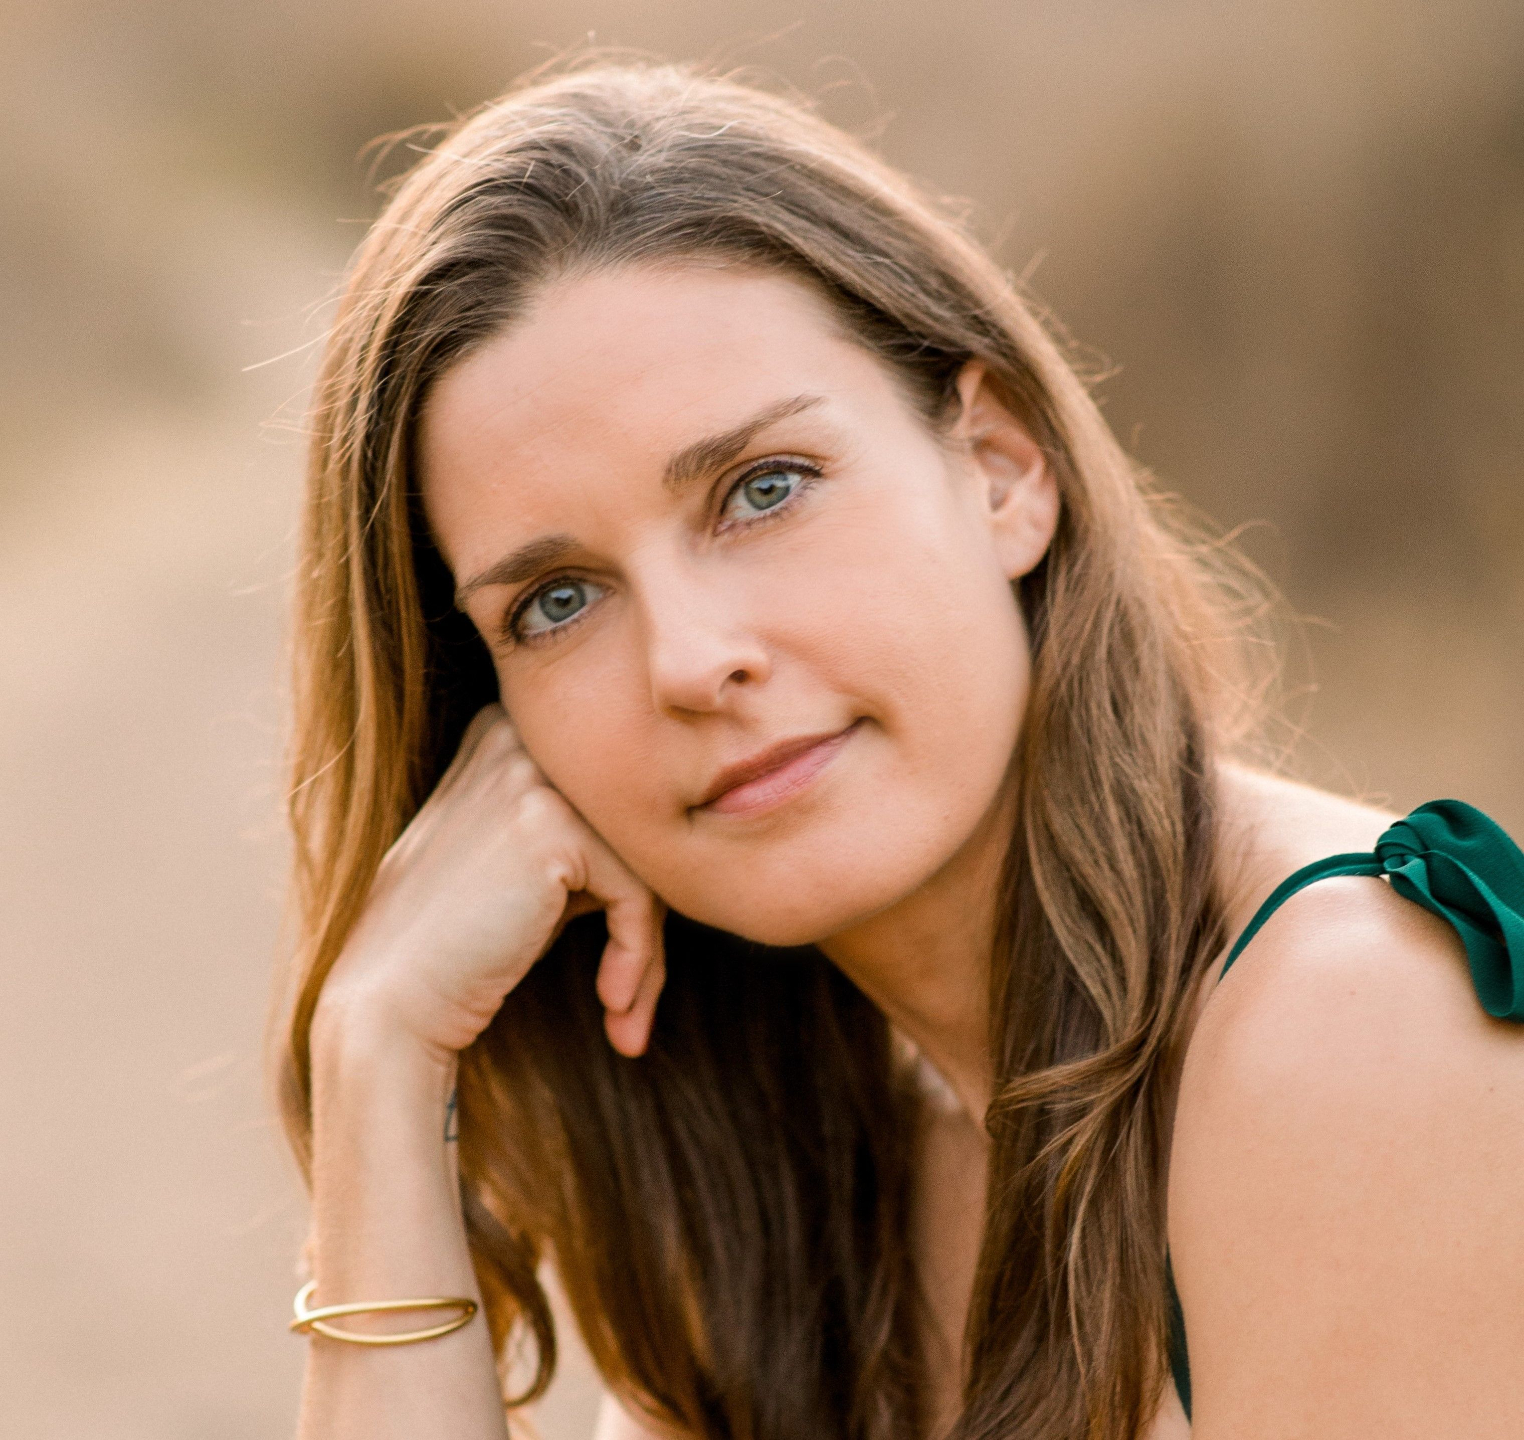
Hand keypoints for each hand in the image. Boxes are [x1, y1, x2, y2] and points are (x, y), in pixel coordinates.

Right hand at [314, 704, 665, 1060]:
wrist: (388, 1001)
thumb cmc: (460, 943)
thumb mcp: (519, 859)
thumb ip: (582, 827)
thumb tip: (678, 834)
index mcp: (503, 728)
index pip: (609, 793)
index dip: (625, 876)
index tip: (623, 953)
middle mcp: (515, 734)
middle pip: (634, 820)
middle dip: (644, 915)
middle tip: (634, 995)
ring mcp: (530, 774)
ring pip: (646, 858)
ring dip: (646, 948)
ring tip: (627, 1012)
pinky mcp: (550, 826)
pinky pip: (638, 894)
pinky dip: (638, 957)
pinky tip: (612, 1005)